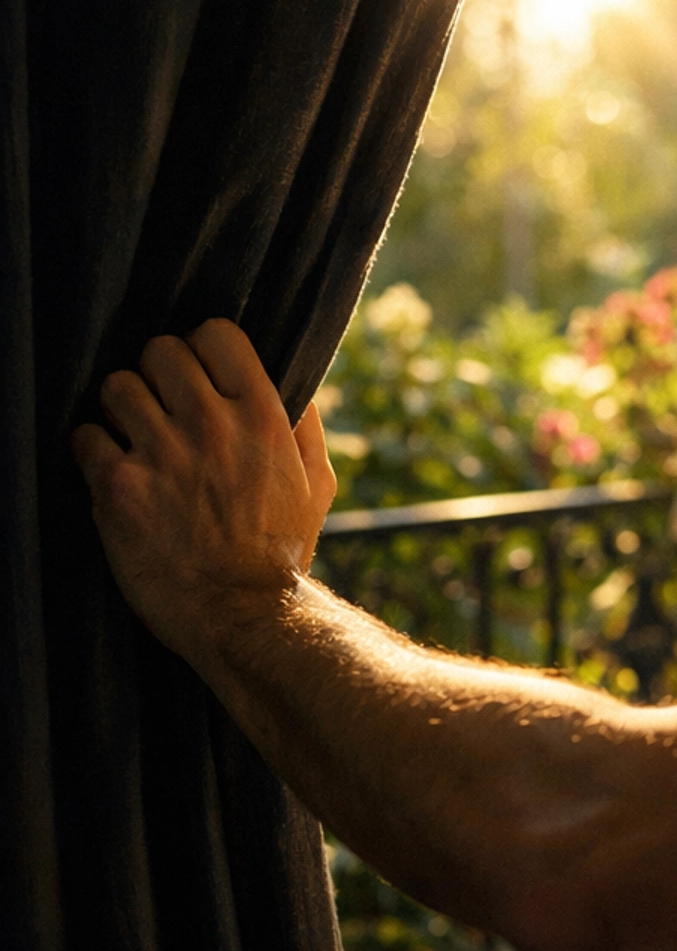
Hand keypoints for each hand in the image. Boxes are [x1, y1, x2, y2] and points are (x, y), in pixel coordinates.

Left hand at [72, 320, 335, 664]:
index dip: (201, 349)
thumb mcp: (317, 485)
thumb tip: (296, 385)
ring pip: (117, 386)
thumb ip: (304, 427)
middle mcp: (213, 425)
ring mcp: (164, 454)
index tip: (196, 376)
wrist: (243, 617)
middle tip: (159, 408)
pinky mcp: (121, 488)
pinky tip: (111, 471)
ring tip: (131, 437)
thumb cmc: (282, 554)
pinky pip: (85, 436)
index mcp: (263, 416)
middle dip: (157, 377)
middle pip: (160, 351)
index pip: (215, 333)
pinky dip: (92, 450)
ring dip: (120, 410)